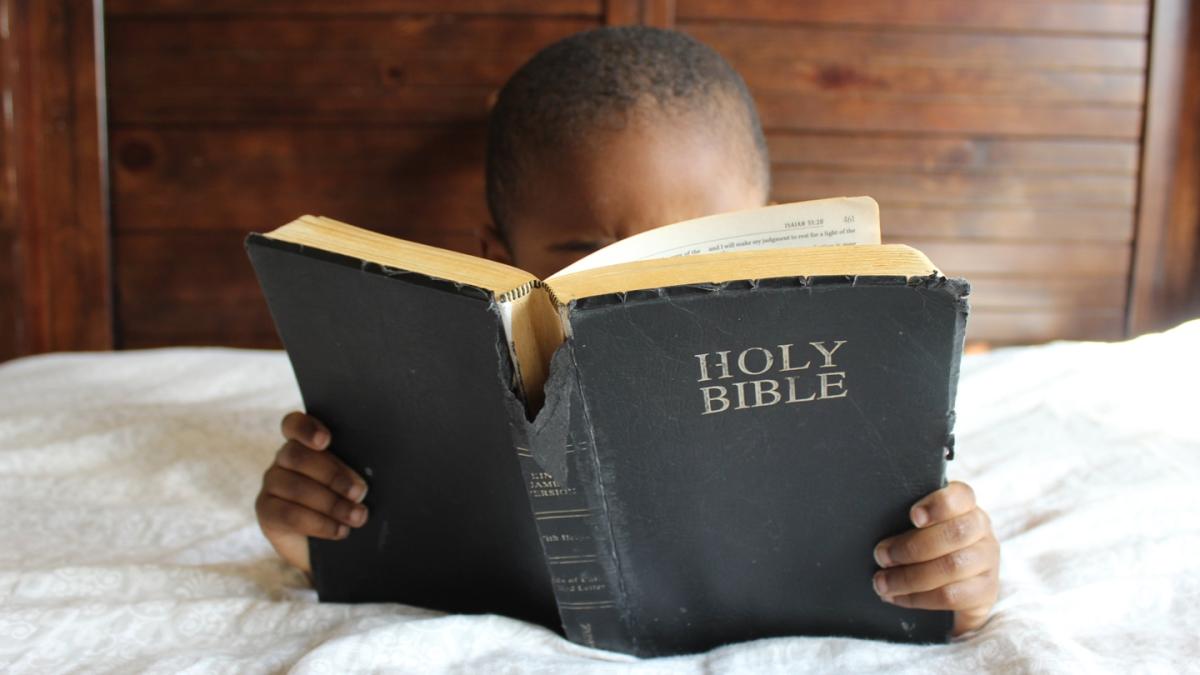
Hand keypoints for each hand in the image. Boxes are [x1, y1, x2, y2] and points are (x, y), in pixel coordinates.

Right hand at [255, 411, 369, 575]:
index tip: (326, 441)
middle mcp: (284, 459)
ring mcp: (272, 484)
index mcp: (305, 442)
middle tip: (360, 492)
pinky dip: (319, 523)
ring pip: (296, 487)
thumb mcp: (353, 482)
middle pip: (298, 456)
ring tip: (357, 516)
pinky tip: (339, 530)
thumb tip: (364, 478)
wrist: (329, 544)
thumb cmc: (349, 502)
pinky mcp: (267, 512)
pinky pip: (290, 515)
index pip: (294, 425)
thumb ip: (354, 470)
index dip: (307, 429)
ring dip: (331, 503)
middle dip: (333, 475)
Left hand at [871, 481, 998, 635]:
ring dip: (909, 577)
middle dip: (912, 547)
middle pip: (956, 533)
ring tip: (882, 582)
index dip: (939, 504)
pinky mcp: (986, 593)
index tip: (913, 516)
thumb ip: (908, 522)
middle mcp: (982, 532)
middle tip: (881, 556)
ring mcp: (988, 563)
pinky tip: (897, 597)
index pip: (961, 496)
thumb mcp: (918, 529)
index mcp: (966, 508)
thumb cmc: (925, 548)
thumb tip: (874, 524)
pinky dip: (918, 598)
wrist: (952, 589)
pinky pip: (952, 597)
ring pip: (953, 567)